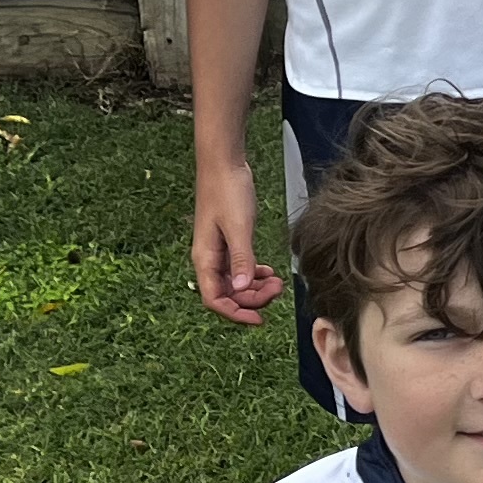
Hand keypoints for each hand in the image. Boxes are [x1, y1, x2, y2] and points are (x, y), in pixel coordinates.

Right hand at [189, 157, 281, 324]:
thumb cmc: (227, 191)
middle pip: (228, 294)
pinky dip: (254, 274)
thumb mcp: (238, 226)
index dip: (236, 314)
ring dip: (255, 288)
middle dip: (253, 299)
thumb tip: (240, 288)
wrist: (224, 164)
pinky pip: (239, 269)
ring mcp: (218, 251)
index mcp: (205, 258)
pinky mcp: (229, 242)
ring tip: (278, 281)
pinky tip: (268, 271)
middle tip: (278, 289)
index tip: (260, 319)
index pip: (215, 299)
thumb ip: (241, 258)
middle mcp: (209, 258)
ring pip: (235, 283)